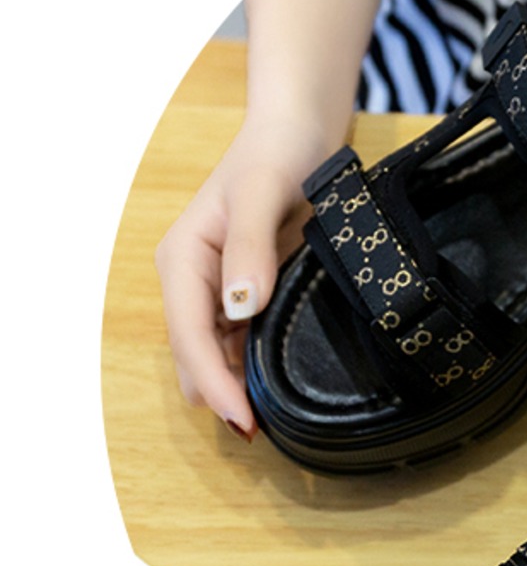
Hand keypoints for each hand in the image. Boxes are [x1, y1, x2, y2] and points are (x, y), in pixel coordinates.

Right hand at [155, 0, 388, 438]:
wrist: (301, 128)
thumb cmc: (279, 153)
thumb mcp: (265, 194)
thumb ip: (252, 248)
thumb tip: (238, 307)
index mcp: (184, 260)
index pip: (191, 336)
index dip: (214, 382)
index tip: (242, 420)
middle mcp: (194, 279)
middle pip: (198, 355)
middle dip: (222, 395)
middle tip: (262, 436)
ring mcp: (220, 287)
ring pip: (220, 353)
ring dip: (238, 386)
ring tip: (273, 424)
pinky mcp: (250, 288)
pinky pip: (244, 339)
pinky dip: (254, 366)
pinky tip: (278, 387)